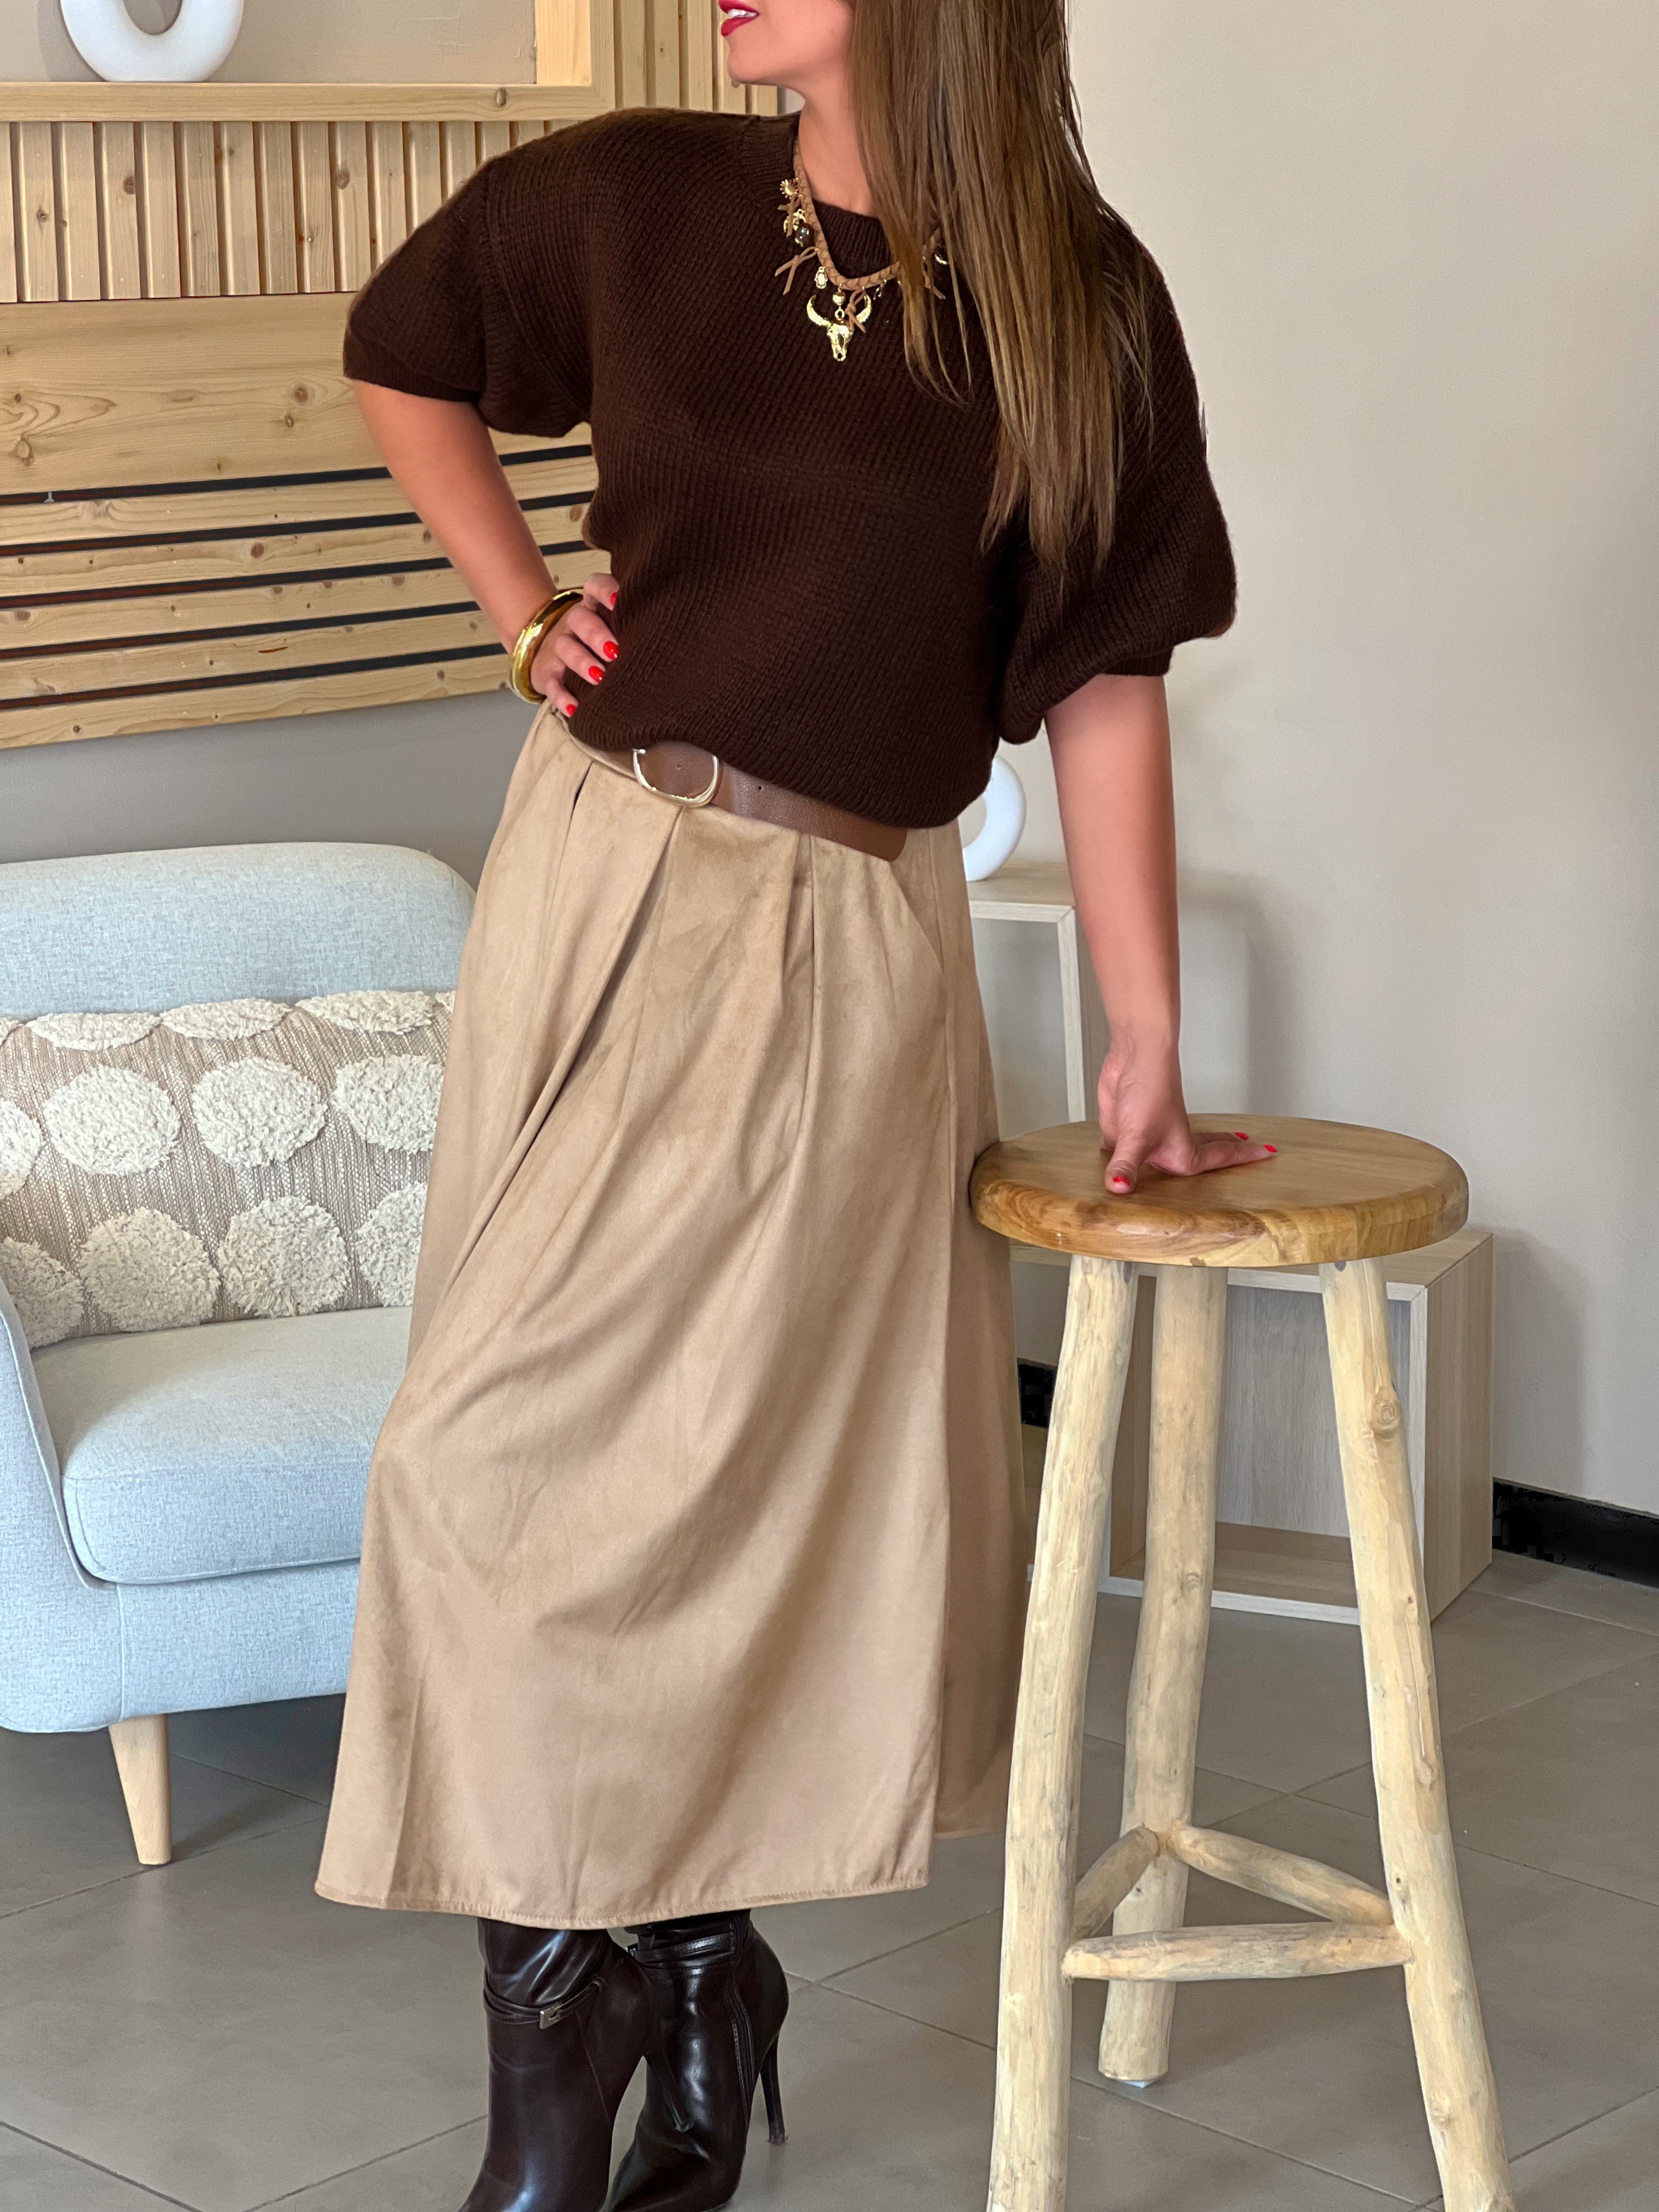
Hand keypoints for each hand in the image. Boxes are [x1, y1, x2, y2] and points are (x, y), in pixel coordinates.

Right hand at [531, 571, 619, 717]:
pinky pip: (551, 683)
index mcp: (593, 606)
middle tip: (615, 651)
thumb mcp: (613, 626)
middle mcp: (574, 623)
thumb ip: (633, 625)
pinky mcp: (547, 672)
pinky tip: (575, 707)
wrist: (548, 652)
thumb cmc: (599, 641)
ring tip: (599, 677)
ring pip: (565, 648)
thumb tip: (673, 638)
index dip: (605, 590)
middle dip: (596, 634)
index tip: (618, 601)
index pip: (595, 587)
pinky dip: (561, 695)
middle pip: (580, 619)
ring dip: (581, 662)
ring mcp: (559, 647)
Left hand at [1098, 1036, 1275, 1195]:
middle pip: (1200, 1155)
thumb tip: (1118, 1189)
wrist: (1133, 1057)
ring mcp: (1146, 1136)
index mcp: (1181, 1153)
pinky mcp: (1123, 1129)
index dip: (1242, 1158)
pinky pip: (1125, 1150)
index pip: (1219, 1159)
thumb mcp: (1137, 1136)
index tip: (1267, 1152)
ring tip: (1187, 1167)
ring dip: (1172, 1162)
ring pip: (1162, 1156)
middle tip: (1244, 1153)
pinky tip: (1121, 1164)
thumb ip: (1126, 1166)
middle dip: (1222, 1156)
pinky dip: (1126, 1158)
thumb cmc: (1150, 1088)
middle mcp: (1166, 1145)